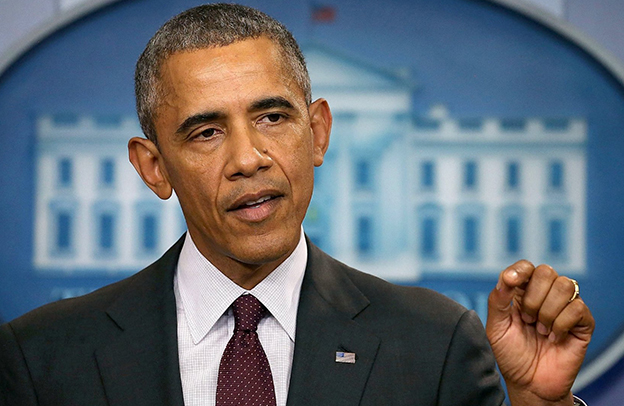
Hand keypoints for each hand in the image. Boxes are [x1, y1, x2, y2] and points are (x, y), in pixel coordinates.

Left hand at [486, 260, 594, 405]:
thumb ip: (498, 300)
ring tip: (540, 330)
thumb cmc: (511, 354)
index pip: (526, 267)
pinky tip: (554, 338)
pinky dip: (561, 324)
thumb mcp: (496, 327)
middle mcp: (545, 295)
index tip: (511, 282)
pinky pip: (577, 307)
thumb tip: (507, 277)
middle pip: (546, 271)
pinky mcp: (582, 322)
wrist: (528, 383)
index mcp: (522, 292)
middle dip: (533, 297)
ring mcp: (565, 307)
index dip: (520, 270)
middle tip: (527, 320)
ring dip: (547, 311)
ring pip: (564, 285)